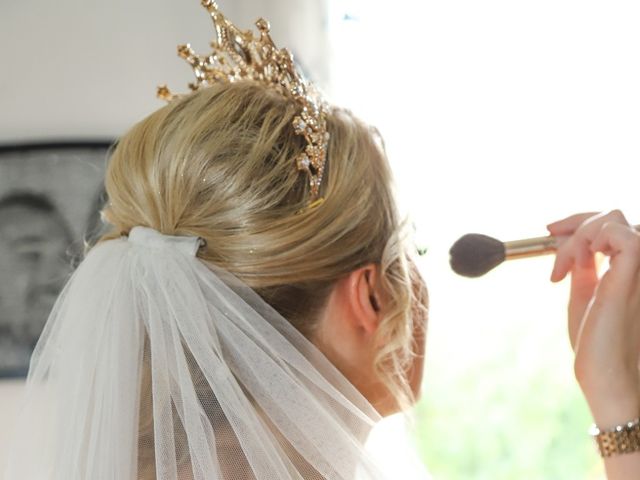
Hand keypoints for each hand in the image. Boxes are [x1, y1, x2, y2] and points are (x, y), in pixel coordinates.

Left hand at [548, 210, 639, 427]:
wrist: (605, 377)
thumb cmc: (596, 344)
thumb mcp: (586, 294)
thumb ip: (586, 267)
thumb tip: (573, 242)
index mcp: (631, 269)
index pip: (614, 225)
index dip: (580, 220)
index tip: (551, 230)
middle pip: (614, 216)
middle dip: (575, 223)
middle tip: (549, 238)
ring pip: (613, 220)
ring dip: (578, 235)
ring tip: (563, 268)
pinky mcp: (633, 277)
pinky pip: (618, 235)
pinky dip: (589, 239)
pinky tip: (575, 264)